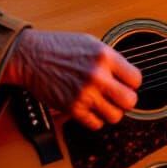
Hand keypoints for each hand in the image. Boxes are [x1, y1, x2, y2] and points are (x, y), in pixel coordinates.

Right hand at [2, 29, 140, 129]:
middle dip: (126, 100)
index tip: (125, 83)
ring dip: (111, 111)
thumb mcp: (91, 43)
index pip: (136, 79)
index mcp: (104, 56)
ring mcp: (85, 93)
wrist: (30, 56)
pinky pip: (95, 124)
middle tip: (118, 97)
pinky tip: (90, 109)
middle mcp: (97, 75)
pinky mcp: (72, 108)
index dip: (132, 83)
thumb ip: (111, 59)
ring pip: (115, 116)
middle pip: (130, 101)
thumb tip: (127, 76)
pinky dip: (95, 119)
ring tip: (103, 103)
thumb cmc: (59, 47)